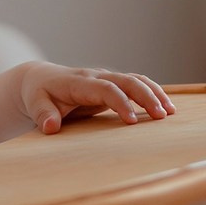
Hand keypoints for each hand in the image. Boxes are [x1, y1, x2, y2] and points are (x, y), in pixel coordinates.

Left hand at [17, 62, 173, 134]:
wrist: (40, 79)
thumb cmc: (38, 94)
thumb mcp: (35, 103)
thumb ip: (42, 114)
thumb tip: (51, 127)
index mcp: (79, 82)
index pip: (105, 89)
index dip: (121, 102)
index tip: (133, 121)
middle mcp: (96, 76)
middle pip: (127, 81)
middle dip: (146, 96)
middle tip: (162, 116)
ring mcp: (105, 78)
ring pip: (135, 80)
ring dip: (154, 93)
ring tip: (171, 112)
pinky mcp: (111, 84)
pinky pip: (136, 84)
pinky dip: (151, 92)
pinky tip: (165, 107)